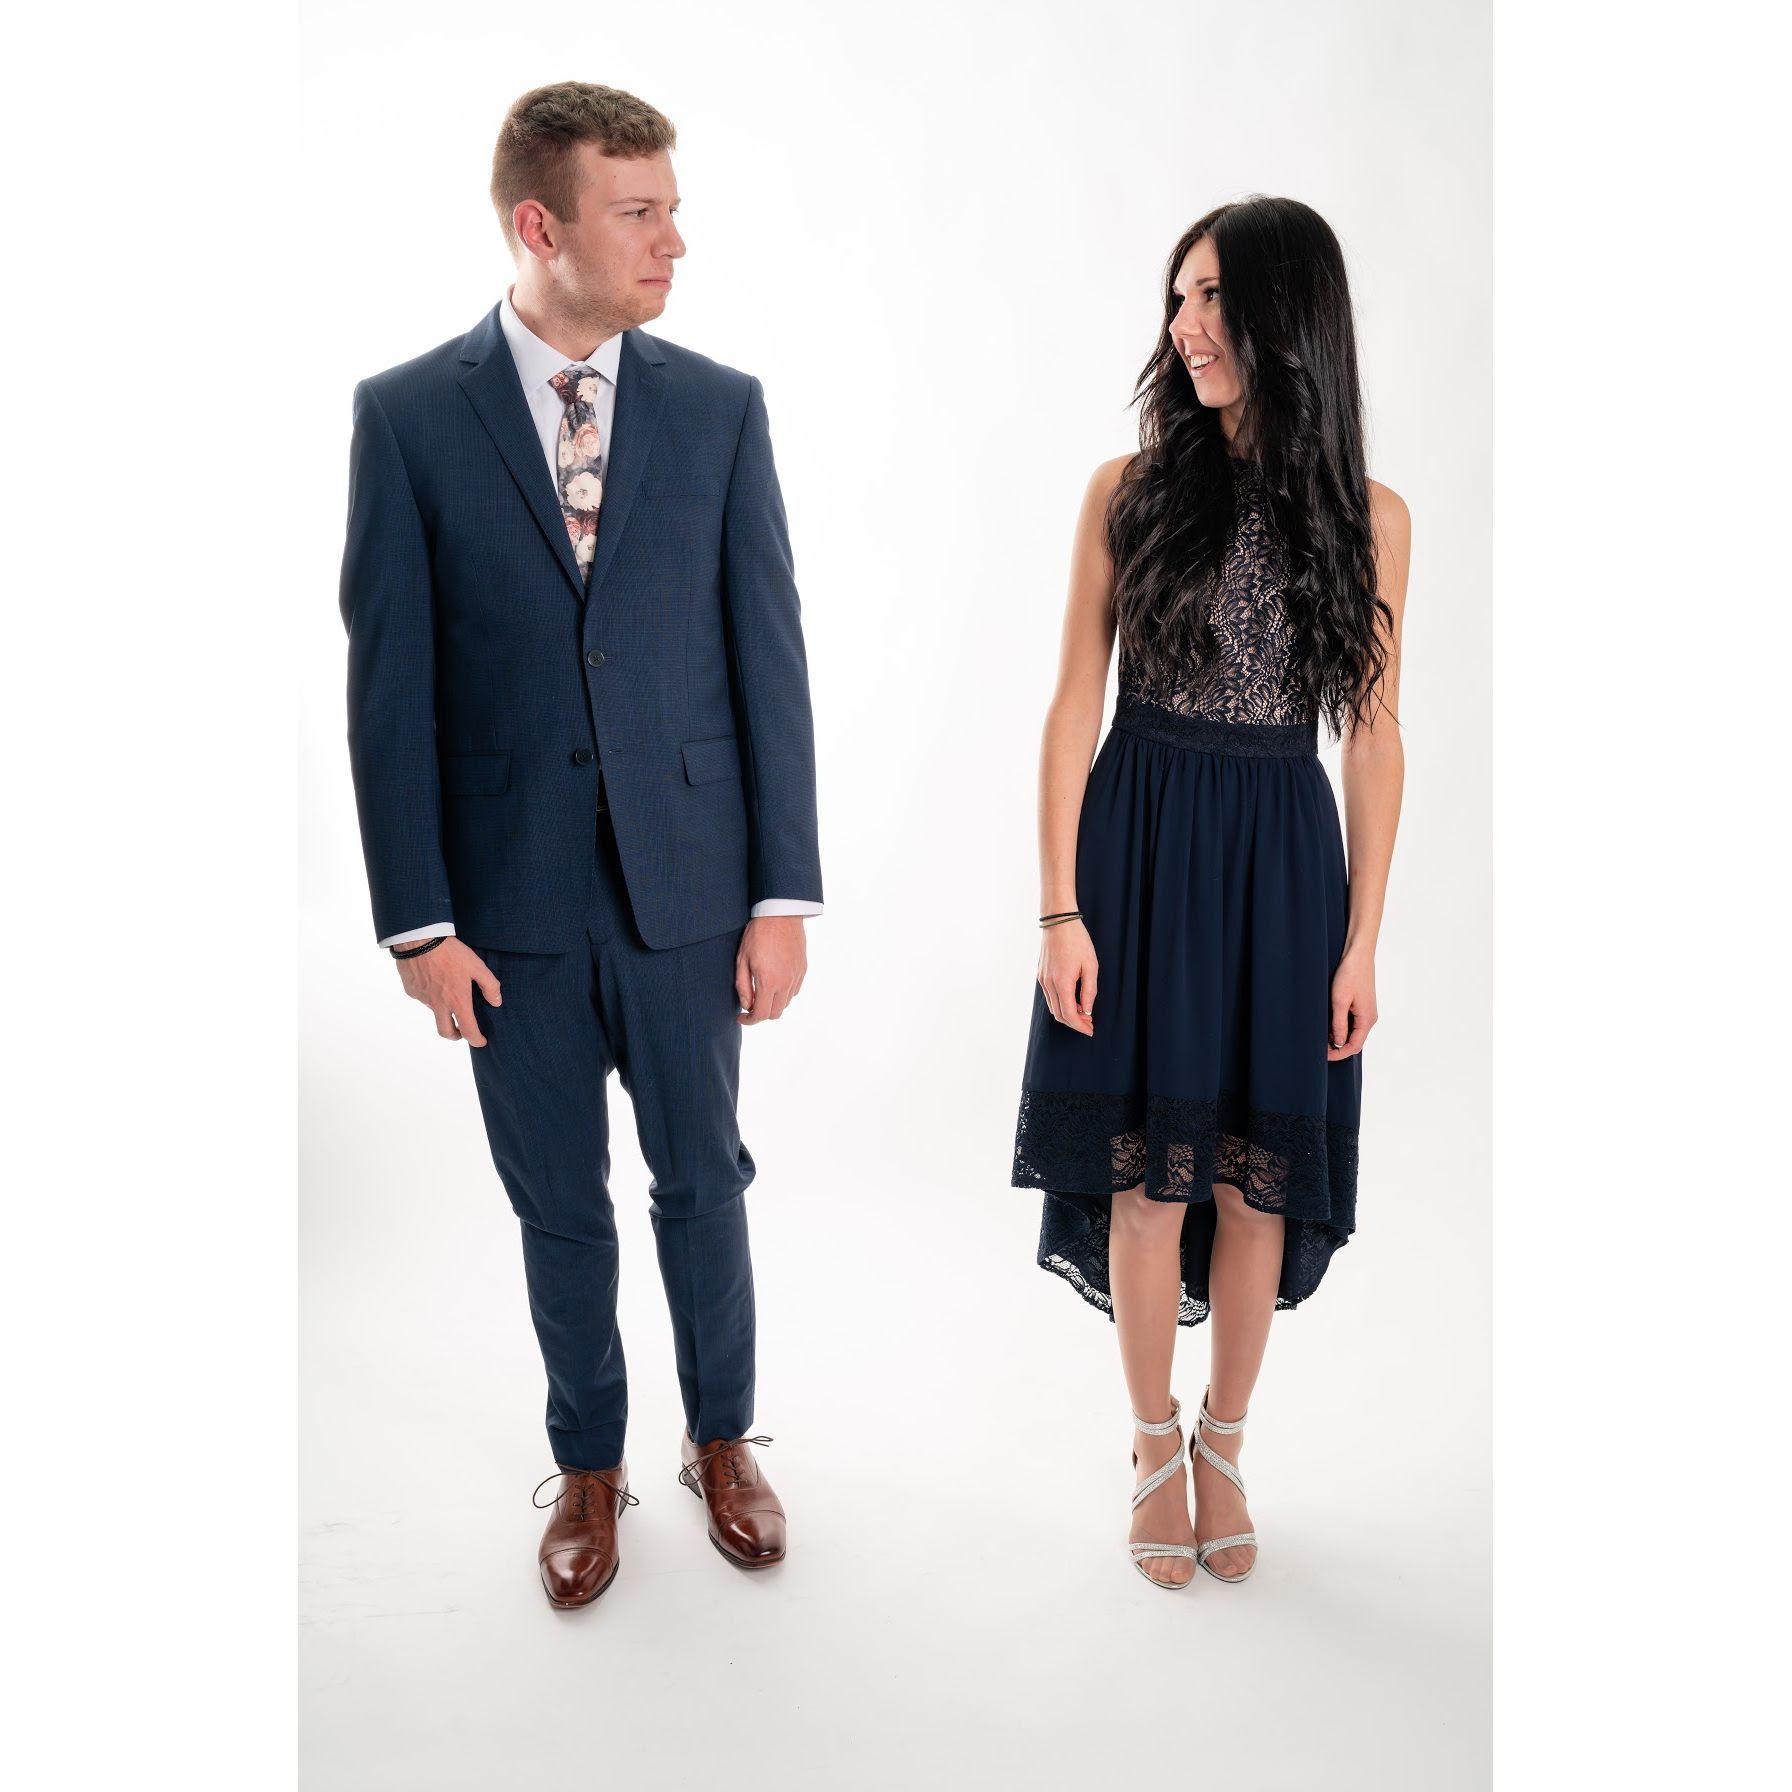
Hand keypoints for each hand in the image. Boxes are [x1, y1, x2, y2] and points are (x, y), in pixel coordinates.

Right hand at [394, 937, 501, 1045]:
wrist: (419, 940)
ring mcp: (423, 999)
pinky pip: (423, 998)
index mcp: (457, 1001)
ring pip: (434, 1012)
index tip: (481, 1041)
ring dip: (443, 1010)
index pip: (468, 1030)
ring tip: (448, 991)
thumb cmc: (450, 952)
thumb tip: (496, 1002)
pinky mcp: (411, 991)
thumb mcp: (477, 966)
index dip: (477, 1039)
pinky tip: (434, 980)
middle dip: (456, 1035)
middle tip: (462, 1031)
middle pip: (445, 1032)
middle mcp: (438, 1005)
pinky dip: (430, 995)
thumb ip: (489, 985)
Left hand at [736, 915, 806, 1024]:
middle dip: (761, 1014)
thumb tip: (747, 1005)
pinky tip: (775, 981)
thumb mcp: (742, 959)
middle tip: (750, 1004)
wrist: (780, 914)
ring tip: (762, 990)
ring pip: (786, 1003)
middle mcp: (786, 982)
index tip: (741, 1017)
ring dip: (773, 1003)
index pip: (761, 1014)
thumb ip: (744, 986)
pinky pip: (794, 990)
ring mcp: (796, 976)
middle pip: (775, 1013)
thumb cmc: (758, 934)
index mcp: (769, 981)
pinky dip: (784, 993)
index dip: (749, 1020)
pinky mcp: (803, 969)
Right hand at [1038, 918, 1096, 1035]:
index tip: (1090, 1030)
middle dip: (1074, 1023)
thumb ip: (1089, 990)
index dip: (1080, 1026)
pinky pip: (1049, 996)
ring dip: (1067, 1014)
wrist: (1058, 922)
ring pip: (1053, 1007)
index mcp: (1062, 983)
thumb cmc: (1077, 941)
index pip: (1069, 1015)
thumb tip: (1087, 1010)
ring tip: (1083, 1012)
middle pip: (1059, 1014)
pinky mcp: (1041, 975)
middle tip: (1089, 1023)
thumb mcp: (1091, 966)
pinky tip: (1073, 999)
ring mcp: (1042, 979)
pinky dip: (1060, 1003)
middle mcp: (1048, 984)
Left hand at [1327, 947, 1377, 1059]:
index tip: (1322, 1055)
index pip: (1354, 1046)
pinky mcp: (1362, 1005)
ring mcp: (1366, 1012)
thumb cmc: (1350, 974)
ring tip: (1321, 1033)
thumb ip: (1339, 1024)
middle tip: (1318, 1045)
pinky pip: (1352, 1022)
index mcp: (1367, 1019)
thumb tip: (1338, 1044)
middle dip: (1336, 1047)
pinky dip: (1340, 1026)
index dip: (1338, 1054)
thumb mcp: (1340, 1001)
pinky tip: (1328, 1022)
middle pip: (1354, 1041)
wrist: (1358, 954)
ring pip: (1352, 1032)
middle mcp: (1369, 1018)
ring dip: (1337, 1036)